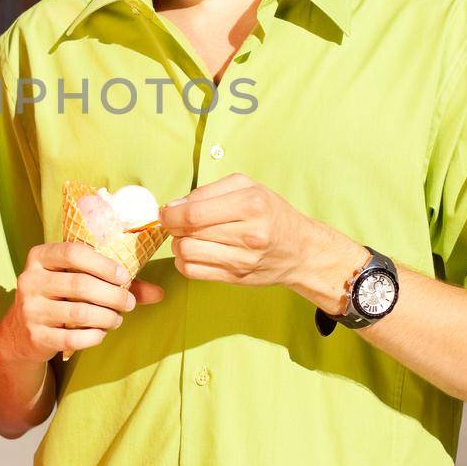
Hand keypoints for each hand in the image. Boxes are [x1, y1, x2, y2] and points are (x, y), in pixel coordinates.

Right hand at [3, 240, 163, 364]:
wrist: (21, 331)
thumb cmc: (59, 298)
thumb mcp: (77, 281)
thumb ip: (115, 283)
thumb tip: (159, 293)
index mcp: (40, 256)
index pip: (74, 252)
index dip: (104, 265)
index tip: (125, 277)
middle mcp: (30, 279)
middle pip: (80, 284)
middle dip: (113, 295)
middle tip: (129, 303)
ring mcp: (30, 309)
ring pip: (79, 312)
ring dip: (107, 317)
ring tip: (117, 319)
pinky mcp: (35, 335)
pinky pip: (72, 337)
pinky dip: (94, 336)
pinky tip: (101, 333)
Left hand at [160, 172, 310, 285]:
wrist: (300, 250)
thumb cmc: (271, 213)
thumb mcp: (247, 187)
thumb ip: (208, 191)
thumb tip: (173, 206)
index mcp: (251, 205)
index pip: (194, 212)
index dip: (171, 212)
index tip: (165, 211)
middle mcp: (249, 234)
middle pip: (188, 232)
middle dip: (173, 226)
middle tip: (177, 222)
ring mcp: (242, 260)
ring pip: (187, 253)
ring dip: (178, 244)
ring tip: (187, 237)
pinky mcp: (235, 278)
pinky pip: (193, 271)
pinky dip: (184, 261)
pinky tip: (195, 252)